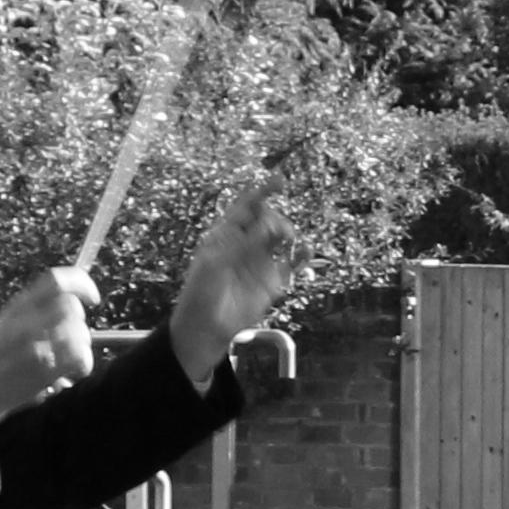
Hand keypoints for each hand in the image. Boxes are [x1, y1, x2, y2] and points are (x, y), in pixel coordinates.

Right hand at [0, 266, 96, 424]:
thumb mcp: (9, 321)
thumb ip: (38, 309)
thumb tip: (76, 302)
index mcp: (19, 306)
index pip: (56, 281)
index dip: (81, 283)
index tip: (92, 297)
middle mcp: (27, 321)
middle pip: (72, 308)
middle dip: (79, 324)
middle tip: (70, 339)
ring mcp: (36, 344)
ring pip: (80, 333)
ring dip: (81, 347)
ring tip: (67, 359)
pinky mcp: (45, 369)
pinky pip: (81, 358)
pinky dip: (82, 366)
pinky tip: (70, 372)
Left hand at [169, 172, 297, 385]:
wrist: (207, 327)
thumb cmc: (202, 293)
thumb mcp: (216, 263)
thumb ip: (242, 243)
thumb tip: (268, 223)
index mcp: (226, 234)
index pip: (246, 206)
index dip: (262, 191)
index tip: (280, 180)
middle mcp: (246, 244)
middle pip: (268, 219)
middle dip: (276, 219)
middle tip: (277, 231)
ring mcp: (260, 261)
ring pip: (281, 238)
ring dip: (289, 234)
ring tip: (289, 241)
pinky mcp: (273, 281)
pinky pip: (292, 263)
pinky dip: (301, 255)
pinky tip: (306, 250)